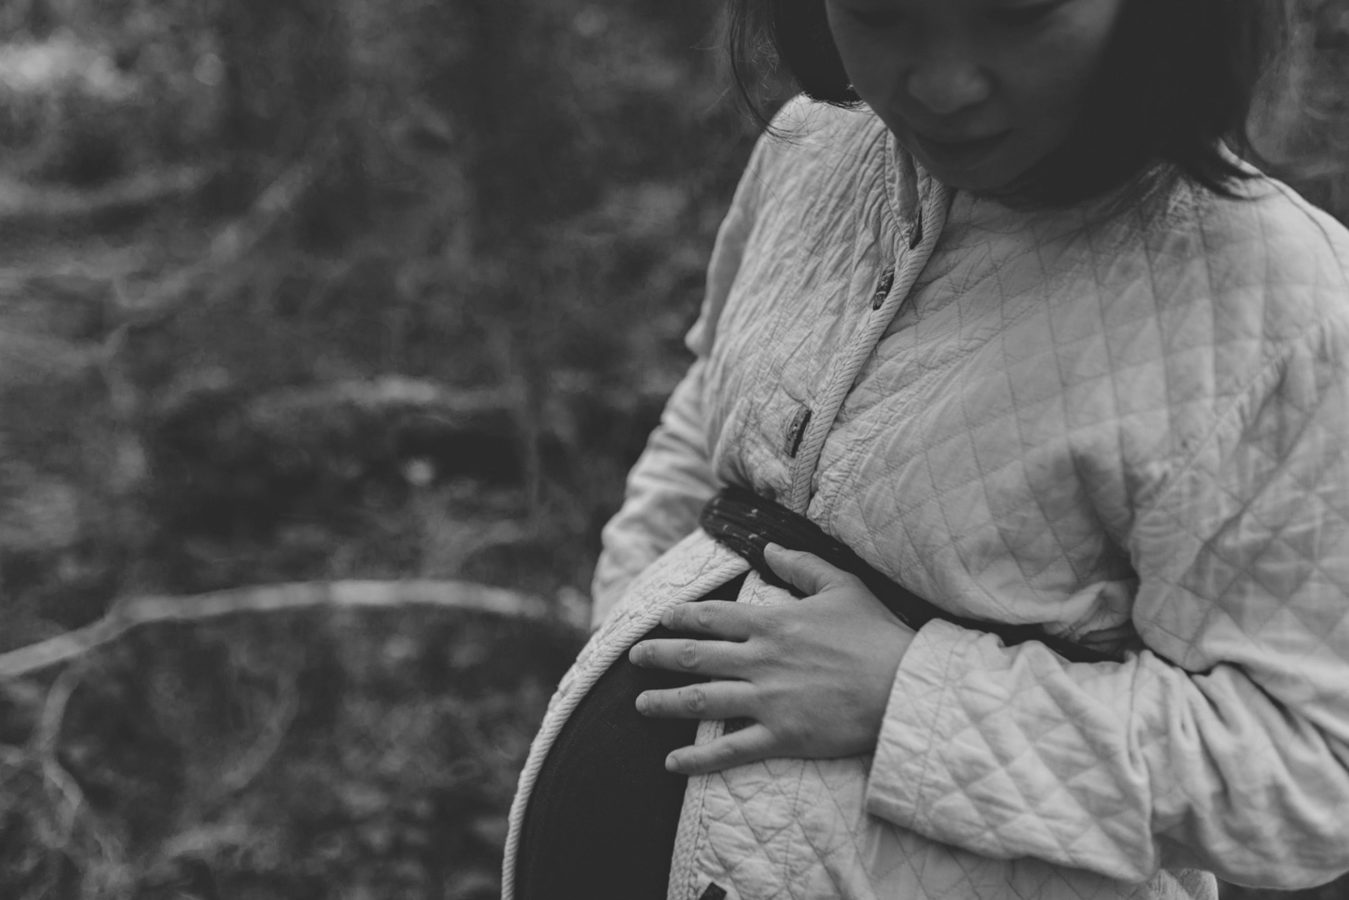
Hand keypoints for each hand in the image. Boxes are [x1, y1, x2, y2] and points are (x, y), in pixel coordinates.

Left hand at [628, 543, 914, 774]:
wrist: (904, 687)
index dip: (681, 617)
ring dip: (665, 702)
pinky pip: (729, 750)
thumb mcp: (842, 586)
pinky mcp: (781, 736)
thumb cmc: (878, 635)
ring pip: (701, 701)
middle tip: (633, 657)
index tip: (660, 619)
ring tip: (640, 704)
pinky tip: (672, 762)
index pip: (712, 617)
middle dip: (658, 656)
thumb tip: (770, 548)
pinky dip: (697, 758)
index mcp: (773, 623)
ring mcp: (768, 700)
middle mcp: (761, 660)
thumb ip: (801, 566)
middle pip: (695, 656)